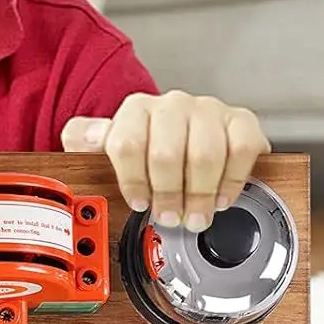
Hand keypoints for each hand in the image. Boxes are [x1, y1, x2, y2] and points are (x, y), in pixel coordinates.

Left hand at [61, 90, 269, 229]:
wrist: (189, 132)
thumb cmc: (149, 144)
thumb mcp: (109, 144)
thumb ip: (86, 140)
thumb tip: (83, 138)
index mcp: (137, 109)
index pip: (127, 144)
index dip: (132, 181)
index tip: (138, 203)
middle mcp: (172, 105)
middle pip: (166, 154)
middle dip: (167, 194)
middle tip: (169, 217)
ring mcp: (208, 111)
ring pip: (204, 155)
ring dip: (199, 195)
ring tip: (195, 216)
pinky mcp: (240, 121)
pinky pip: (240, 150)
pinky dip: (231, 181)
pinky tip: (221, 198)